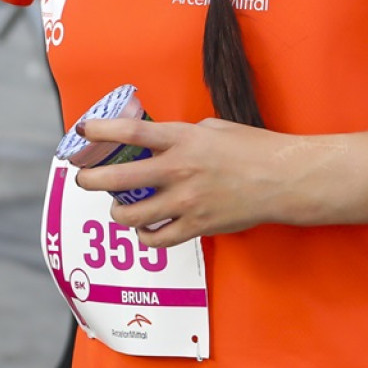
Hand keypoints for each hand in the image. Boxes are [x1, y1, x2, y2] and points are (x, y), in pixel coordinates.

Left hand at [71, 116, 314, 247]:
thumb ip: (179, 136)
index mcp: (181, 139)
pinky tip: (143, 228)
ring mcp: (187, 201)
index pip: (130, 133)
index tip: (82, 130)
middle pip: (118, 179)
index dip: (99, 131)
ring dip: (116, 212)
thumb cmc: (251, 148)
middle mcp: (179, 170)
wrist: (285, 179)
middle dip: (90, 180)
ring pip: (131, 215)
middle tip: (83, 179)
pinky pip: (158, 239)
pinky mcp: (198, 226)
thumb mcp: (212, 128)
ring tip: (116, 208)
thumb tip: (156, 144)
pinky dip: (144, 236)